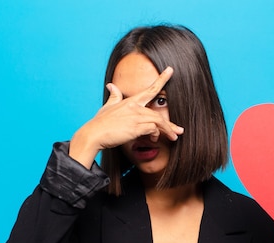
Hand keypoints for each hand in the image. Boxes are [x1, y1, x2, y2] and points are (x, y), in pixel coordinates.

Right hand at [68, 67, 183, 167]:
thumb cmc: (100, 122)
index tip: (170, 70)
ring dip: (167, 131)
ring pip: (158, 121)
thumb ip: (114, 96)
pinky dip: (155, 135)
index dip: (161, 79)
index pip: (149, 89)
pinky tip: (153, 140)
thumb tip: (111, 85)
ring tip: (174, 138)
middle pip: (158, 114)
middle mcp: (135, 107)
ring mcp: (135, 116)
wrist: (94, 134)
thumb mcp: (107, 107)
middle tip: (180, 130)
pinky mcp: (135, 127)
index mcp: (130, 101)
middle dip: (170, 124)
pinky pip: (152, 129)